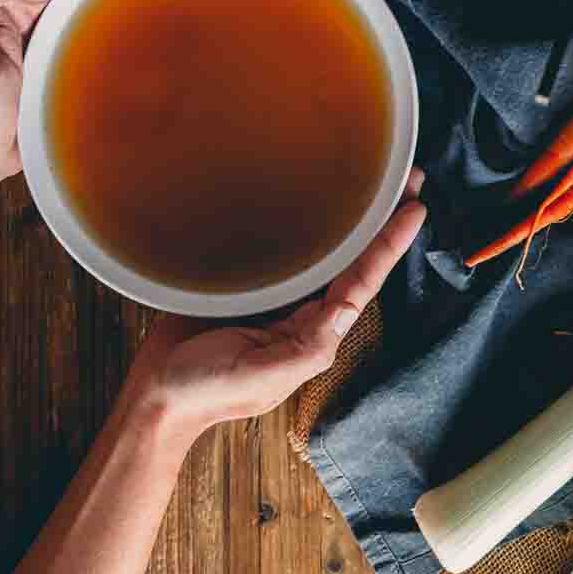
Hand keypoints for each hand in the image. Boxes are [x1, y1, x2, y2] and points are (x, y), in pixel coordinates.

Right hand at [123, 172, 426, 445]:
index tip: (415, 210)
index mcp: (315, 334)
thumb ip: (306, 346)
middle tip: (409, 180)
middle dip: (381, 223)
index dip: (390, 245)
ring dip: (352, 219)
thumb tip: (344, 311)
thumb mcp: (264, 374)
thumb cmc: (207, 391)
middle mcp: (302, 312)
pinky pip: (284, 247)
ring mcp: (276, 296)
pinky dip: (304, 222)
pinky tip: (313, 197)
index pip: (362, 282)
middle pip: (351, 260)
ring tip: (379, 181)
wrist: (157, 393)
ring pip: (323, 250)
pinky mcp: (247, 281)